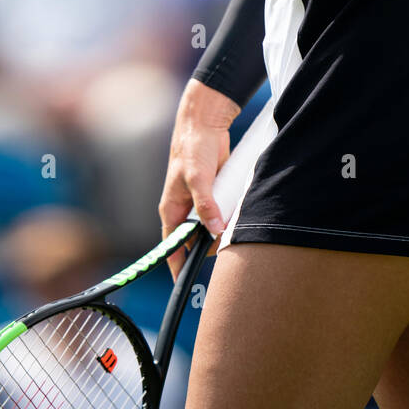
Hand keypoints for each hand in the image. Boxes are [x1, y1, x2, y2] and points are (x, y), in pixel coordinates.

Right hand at [159, 79, 240, 280]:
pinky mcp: (215, 194)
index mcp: (172, 210)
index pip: (171, 247)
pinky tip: (237, 206)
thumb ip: (206, 205)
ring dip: (224, 227)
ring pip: (212, 228)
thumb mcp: (198, 177)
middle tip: (226, 239)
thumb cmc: (192, 148)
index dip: (178, 266)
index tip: (186, 285)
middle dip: (211, 244)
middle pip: (197, 241)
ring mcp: (200, 203)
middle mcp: (184, 210)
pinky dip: (231, 213)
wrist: (205, 123)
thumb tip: (214, 231)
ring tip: (232, 216)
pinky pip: (224, 213)